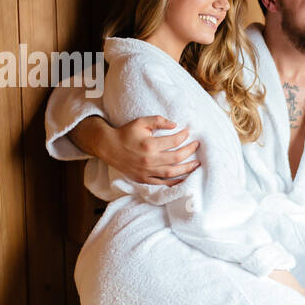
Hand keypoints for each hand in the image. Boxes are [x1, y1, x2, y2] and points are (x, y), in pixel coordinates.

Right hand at [79, 115, 199, 185]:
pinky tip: (183, 178)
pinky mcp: (143, 179)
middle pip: (177, 157)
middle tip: (197, 145)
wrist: (108, 147)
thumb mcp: (141, 122)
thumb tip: (175, 125)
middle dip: (190, 151)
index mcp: (149, 145)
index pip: (174, 141)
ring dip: (187, 169)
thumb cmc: (125, 133)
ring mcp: (146, 171)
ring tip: (196, 164)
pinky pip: (162, 183)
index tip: (188, 132)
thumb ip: (158, 121)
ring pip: (172, 173)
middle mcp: (149, 160)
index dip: (183, 136)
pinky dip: (174, 182)